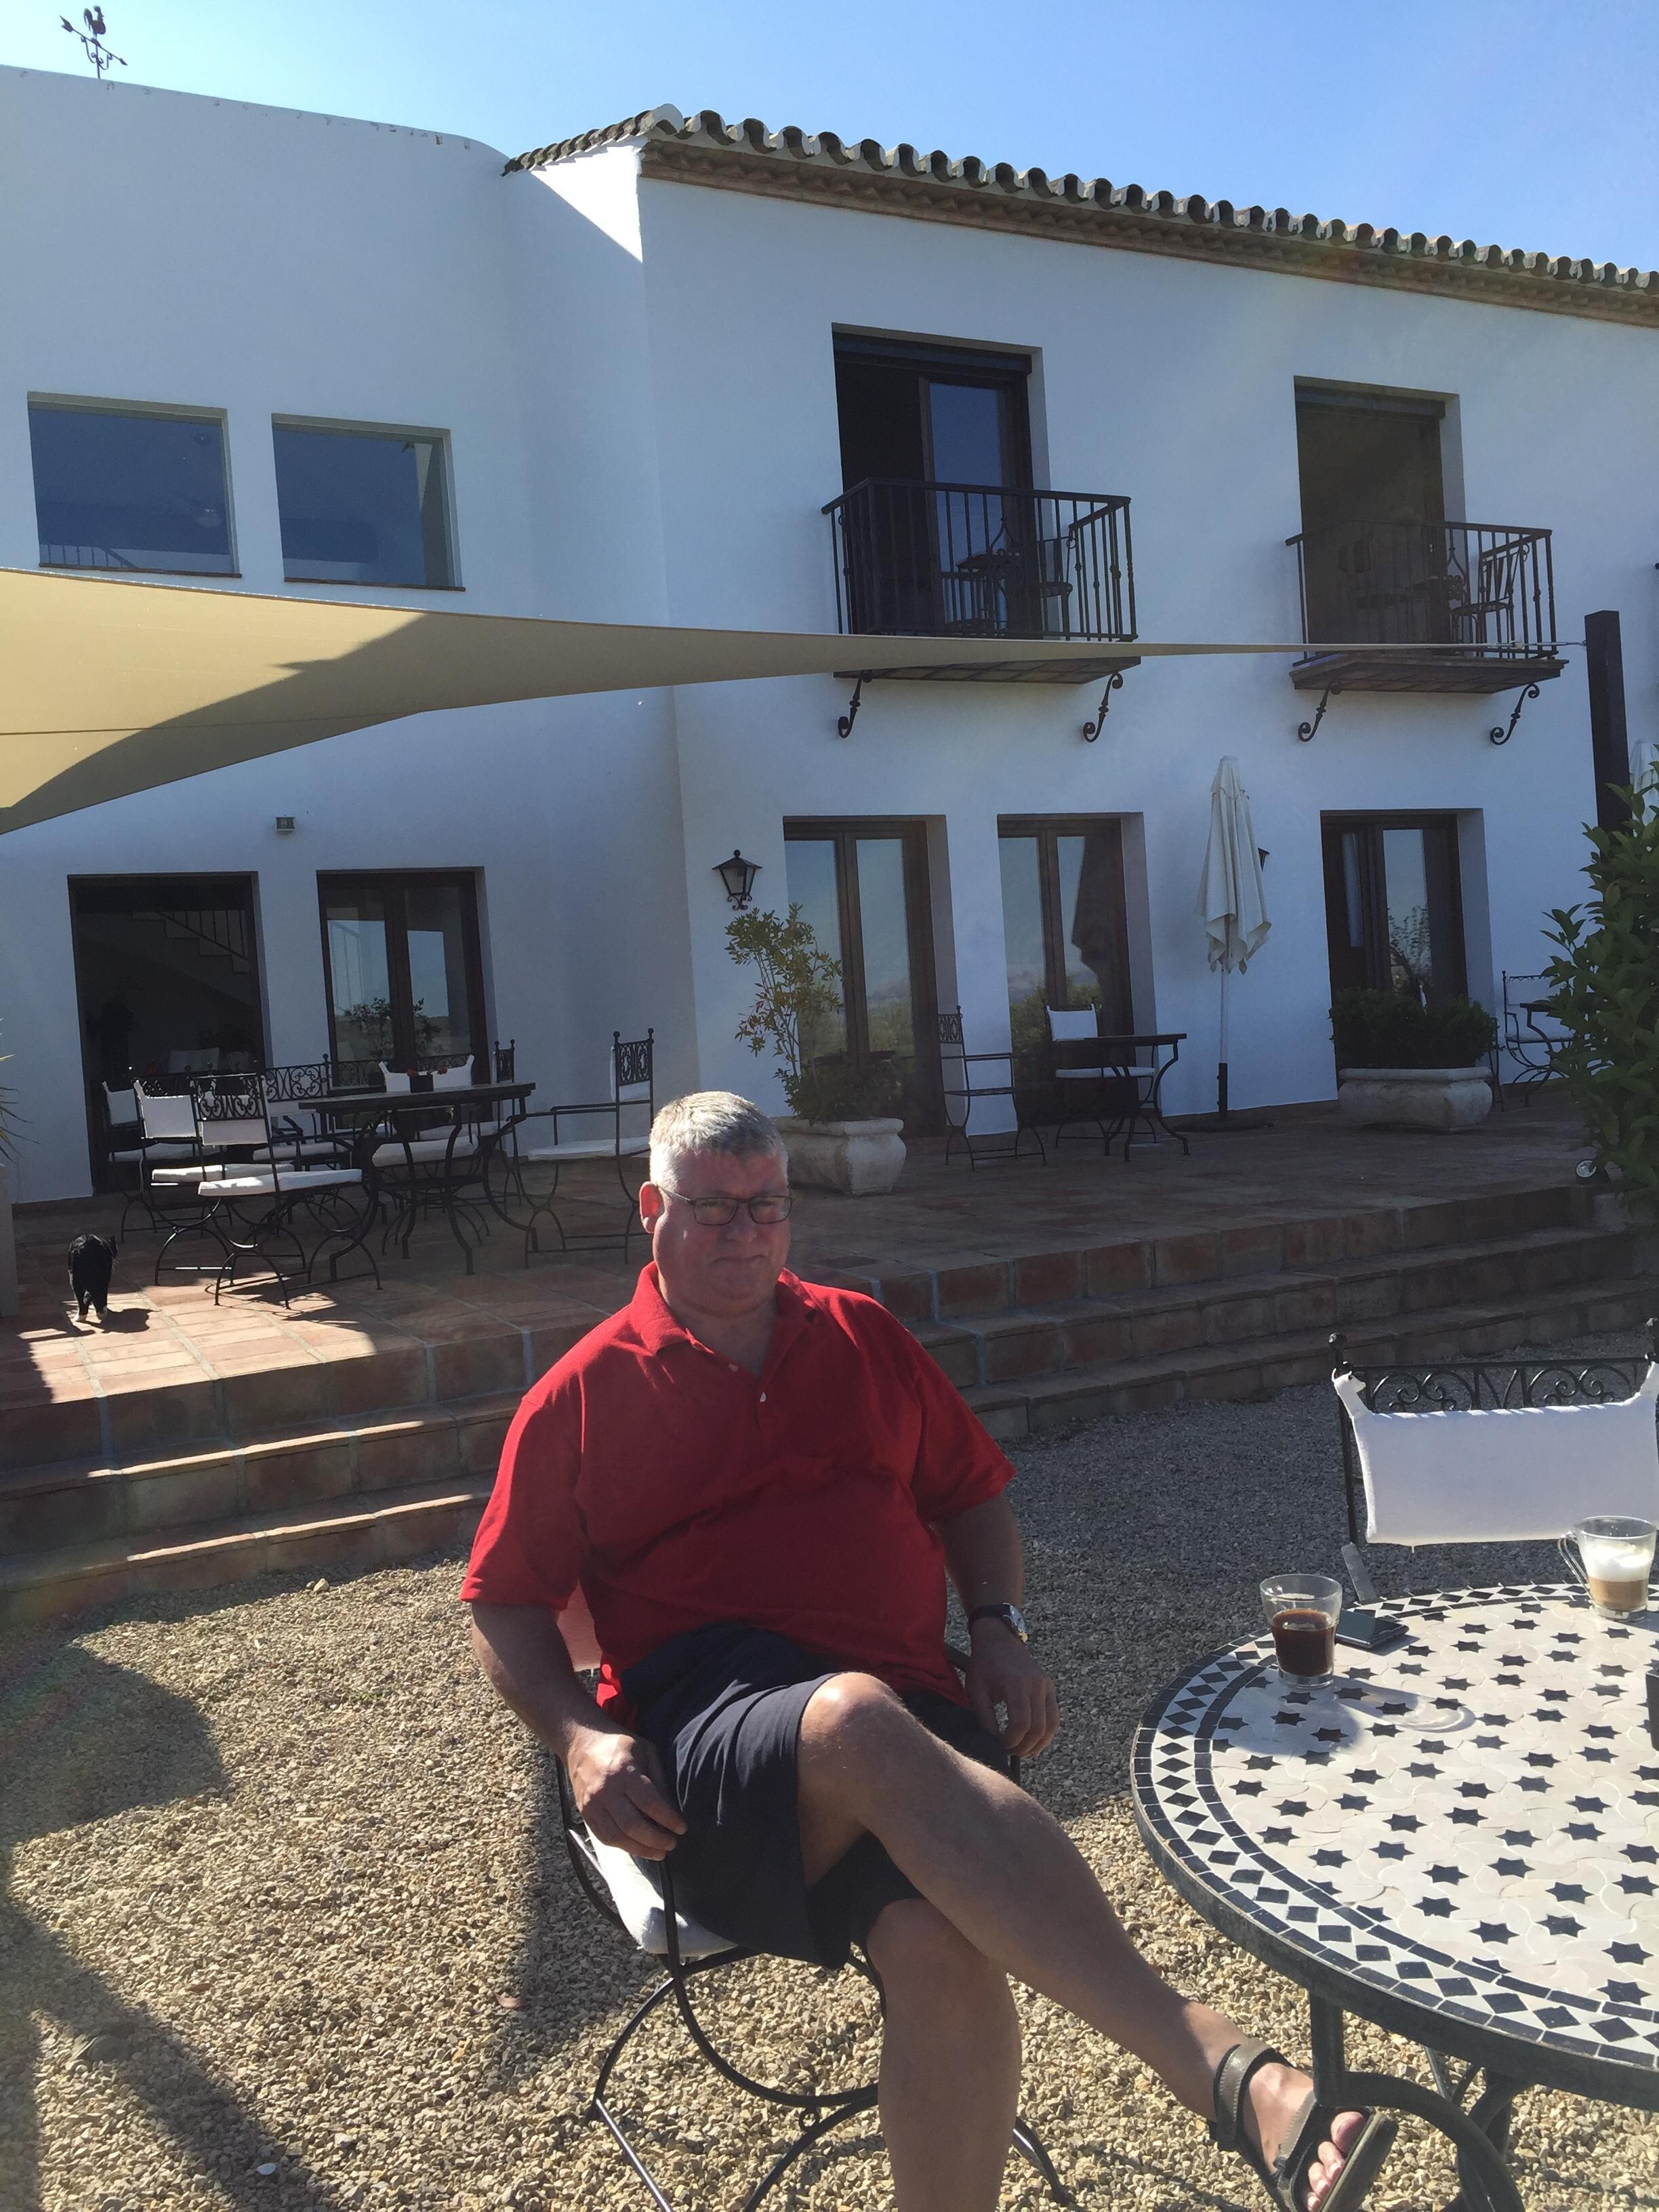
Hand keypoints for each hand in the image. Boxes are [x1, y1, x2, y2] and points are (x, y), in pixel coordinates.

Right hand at [566, 1726, 687, 1859]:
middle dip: (656, 1839)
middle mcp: (606, 1790)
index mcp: (624, 1771)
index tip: (681, 1828)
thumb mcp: (646, 1751)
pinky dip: (623, 1846)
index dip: (668, 1819)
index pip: (649, 1802)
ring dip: (641, 1849)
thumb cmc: (619, 1745)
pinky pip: (605, 1837)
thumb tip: (671, 1809)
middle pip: (633, 1824)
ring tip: (659, 1852)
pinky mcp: (585, 1813)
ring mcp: (592, 1804)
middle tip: (672, 1844)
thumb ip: (658, 1779)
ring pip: (618, 1836)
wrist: (581, 1742)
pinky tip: (638, 1847)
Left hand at [966, 1622, 1058, 1757]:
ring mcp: (1046, 1685)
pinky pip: (1053, 1716)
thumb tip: (991, 1744)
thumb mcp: (976, 1690)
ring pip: (1051, 1724)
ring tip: (1023, 1752)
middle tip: (1011, 1753)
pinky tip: (1033, 1740)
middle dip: (1025, 1746)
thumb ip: (984, 1718)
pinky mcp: (1050, 1687)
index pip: (1021, 1723)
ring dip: (1039, 1743)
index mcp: (1016, 1684)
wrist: (997, 1639)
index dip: (1012, 1741)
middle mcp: (1036, 1684)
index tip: (1000, 1746)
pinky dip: (1046, 1732)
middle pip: (1038, 1727)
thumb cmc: (984, 1664)